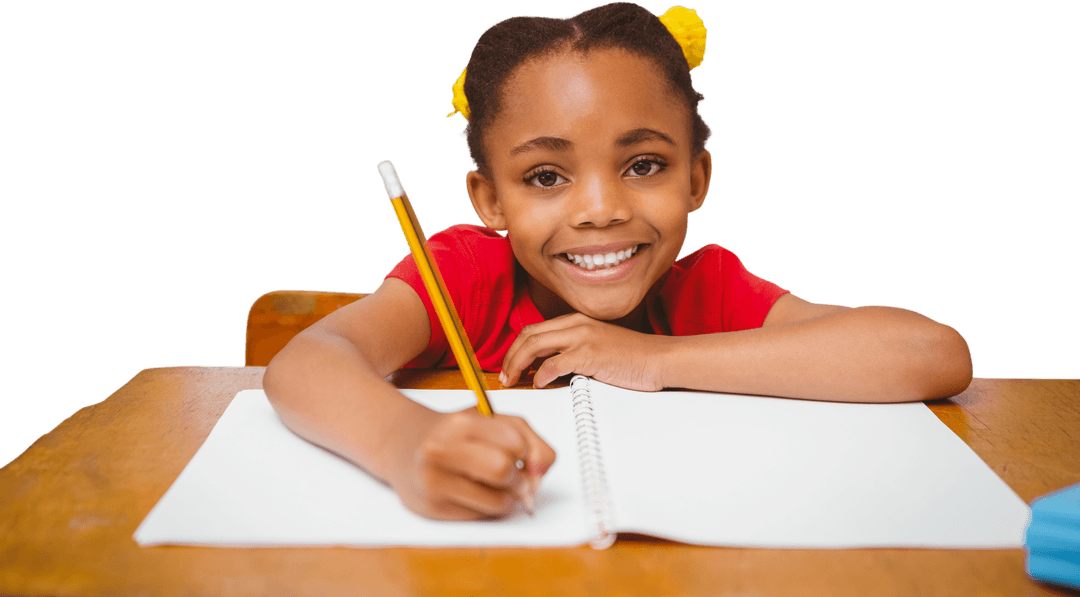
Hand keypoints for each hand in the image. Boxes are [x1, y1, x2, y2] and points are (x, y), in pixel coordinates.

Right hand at [384, 408, 555, 520]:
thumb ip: (528, 438)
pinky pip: (480, 516)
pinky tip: (473, 494)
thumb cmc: (454, 434)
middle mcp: (441, 449)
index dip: (526, 452)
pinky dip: (487, 509)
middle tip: (513, 476)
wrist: (403, 446)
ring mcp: (433, 480)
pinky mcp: (431, 507)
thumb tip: (541, 472)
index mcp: (460, 423)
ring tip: (495, 487)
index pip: (514, 442)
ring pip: (497, 501)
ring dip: (507, 498)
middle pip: (503, 470)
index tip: (519, 454)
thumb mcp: (490, 421)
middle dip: (518, 478)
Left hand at [499, 312, 667, 390]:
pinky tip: (539, 384)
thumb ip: (574, 350)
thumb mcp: (598, 346)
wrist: (660, 359)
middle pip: (528, 335)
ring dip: (517, 365)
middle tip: (504, 376)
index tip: (509, 365)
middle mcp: (576, 324)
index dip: (516, 348)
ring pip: (534, 345)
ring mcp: (582, 337)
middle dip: (510, 356)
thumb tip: (548, 367)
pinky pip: (553, 363)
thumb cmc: (633, 357)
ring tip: (513, 380)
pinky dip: (540, 375)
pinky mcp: (589, 354)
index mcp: (577, 320)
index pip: (534, 330)